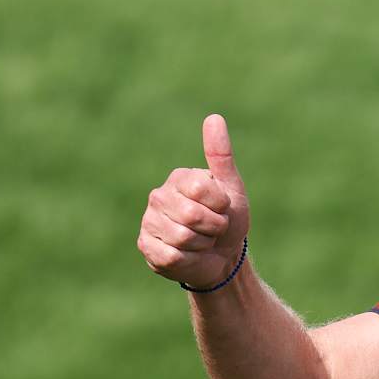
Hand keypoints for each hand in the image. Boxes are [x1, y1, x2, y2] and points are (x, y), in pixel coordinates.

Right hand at [138, 114, 250, 287]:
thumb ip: (221, 156)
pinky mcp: (146, 247)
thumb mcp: (231, 189)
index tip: (222, 209)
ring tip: (201, 242)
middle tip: (213, 229)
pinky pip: (171, 256)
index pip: (201, 189)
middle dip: (213, 227)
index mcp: (179, 178)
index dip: (220, 206)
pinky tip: (188, 255)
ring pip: (182, 237)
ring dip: (202, 245)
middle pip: (191, 215)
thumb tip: (214, 118)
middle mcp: (158, 196)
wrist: (222, 257)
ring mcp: (149, 221)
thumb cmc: (227, 220)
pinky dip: (188, 260)